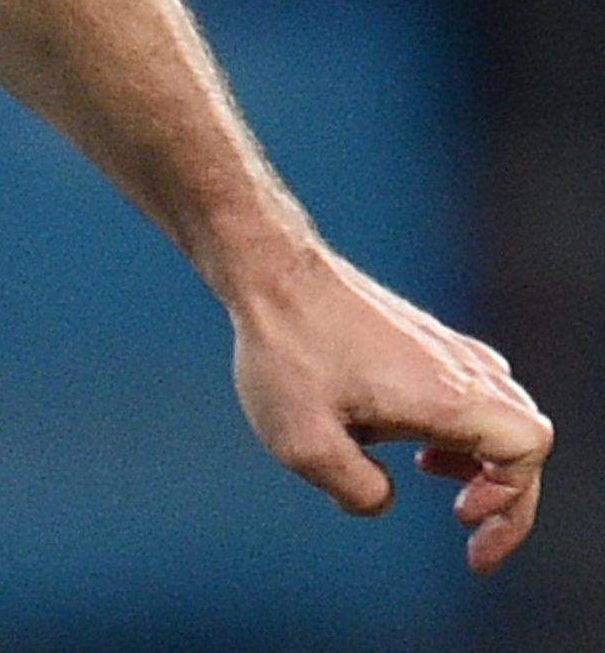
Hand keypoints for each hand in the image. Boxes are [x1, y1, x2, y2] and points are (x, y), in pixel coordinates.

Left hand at [230, 244, 547, 571]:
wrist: (269, 271)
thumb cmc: (285, 351)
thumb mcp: (305, 443)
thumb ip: (356, 490)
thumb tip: (381, 499)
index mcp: (448, 395)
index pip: (526, 451)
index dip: (508, 497)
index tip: (458, 516)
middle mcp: (461, 368)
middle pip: (522, 436)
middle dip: (504, 489)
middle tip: (465, 522)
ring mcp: (445, 348)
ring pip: (500, 411)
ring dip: (480, 454)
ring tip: (431, 470)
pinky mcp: (423, 338)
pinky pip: (472, 389)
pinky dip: (459, 424)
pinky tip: (409, 436)